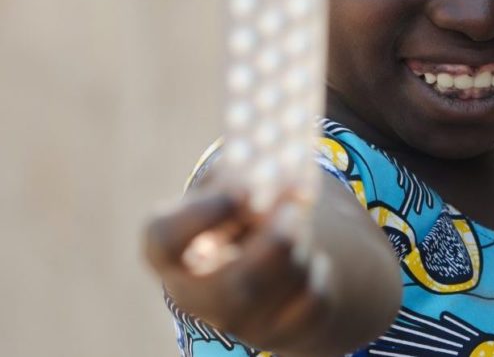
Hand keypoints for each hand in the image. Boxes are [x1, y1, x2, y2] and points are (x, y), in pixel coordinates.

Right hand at [144, 190, 330, 354]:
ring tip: (298, 222)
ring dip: (298, 247)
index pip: (164, 241)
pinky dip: (319, 272)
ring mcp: (238, 321)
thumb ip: (244, 176)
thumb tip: (271, 169)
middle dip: (274, 242)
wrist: (271, 267)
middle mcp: (197, 296)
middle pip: (237, 282)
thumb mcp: (232, 189)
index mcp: (173, 254)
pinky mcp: (278, 333)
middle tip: (294, 210)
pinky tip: (312, 260)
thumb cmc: (239, 219)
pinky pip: (311, 304)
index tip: (238, 194)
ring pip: (281, 290)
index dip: (199, 217)